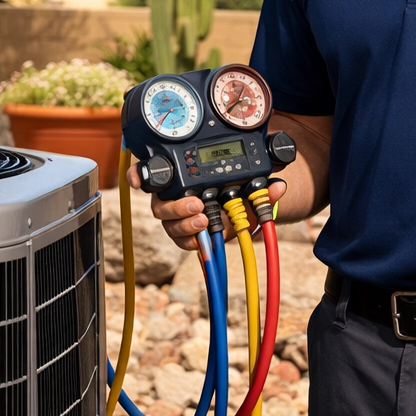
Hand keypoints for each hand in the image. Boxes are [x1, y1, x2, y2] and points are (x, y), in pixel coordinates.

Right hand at [137, 174, 287, 250]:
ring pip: (169, 225)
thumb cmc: (239, 189)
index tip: (136, 180)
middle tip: (197, 205)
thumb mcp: (250, 183)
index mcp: (182, 175)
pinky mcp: (188, 236)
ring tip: (204, 223)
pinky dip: (192, 243)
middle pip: (160, 205)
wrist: (247, 208)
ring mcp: (179, 218)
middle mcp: (174, 196)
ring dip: (186, 226)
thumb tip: (278, 187)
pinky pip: (182, 242)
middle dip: (176, 207)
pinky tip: (203, 243)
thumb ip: (263, 184)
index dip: (138, 174)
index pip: (152, 171)